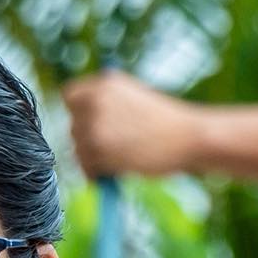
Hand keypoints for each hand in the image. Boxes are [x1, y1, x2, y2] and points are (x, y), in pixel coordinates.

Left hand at [61, 70, 205, 177]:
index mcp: (104, 83)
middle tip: (114, 149)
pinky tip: (116, 171)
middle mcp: (96, 100)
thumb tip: (77, 119)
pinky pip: (86, 167)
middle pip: (73, 126)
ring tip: (119, 159)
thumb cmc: (164, 121)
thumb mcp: (132, 96)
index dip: (78, 112)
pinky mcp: (99, 149)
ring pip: (78, 148)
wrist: (188, 136)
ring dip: (93, 159)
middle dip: (87, 140)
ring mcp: (95, 124)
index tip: (90, 125)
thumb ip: (105, 102)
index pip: (69, 96)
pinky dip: (97, 174)